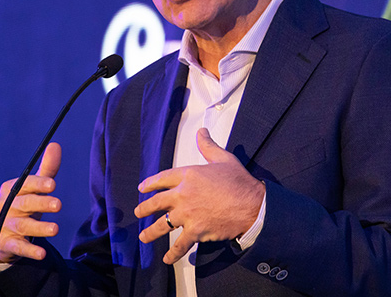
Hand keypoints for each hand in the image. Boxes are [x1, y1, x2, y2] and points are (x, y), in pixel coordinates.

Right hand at [0, 142, 62, 262]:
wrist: (1, 233)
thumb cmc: (23, 205)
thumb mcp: (33, 188)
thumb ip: (46, 170)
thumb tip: (55, 145)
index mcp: (11, 189)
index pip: (25, 184)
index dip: (39, 184)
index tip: (53, 184)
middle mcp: (7, 206)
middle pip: (25, 204)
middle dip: (41, 203)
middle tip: (58, 204)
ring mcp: (5, 226)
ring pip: (23, 226)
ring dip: (39, 227)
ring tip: (55, 229)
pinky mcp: (7, 244)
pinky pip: (19, 247)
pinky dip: (30, 250)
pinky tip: (42, 254)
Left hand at [134, 128, 264, 264]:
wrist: (252, 205)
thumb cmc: (239, 181)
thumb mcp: (223, 158)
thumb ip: (208, 146)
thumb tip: (201, 131)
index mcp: (188, 175)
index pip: (162, 178)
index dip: (150, 183)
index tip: (142, 188)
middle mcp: (183, 194)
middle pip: (157, 202)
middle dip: (145, 208)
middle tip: (138, 212)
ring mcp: (187, 214)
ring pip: (163, 225)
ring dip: (151, 232)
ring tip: (143, 237)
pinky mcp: (195, 231)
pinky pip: (180, 244)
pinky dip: (173, 253)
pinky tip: (166, 259)